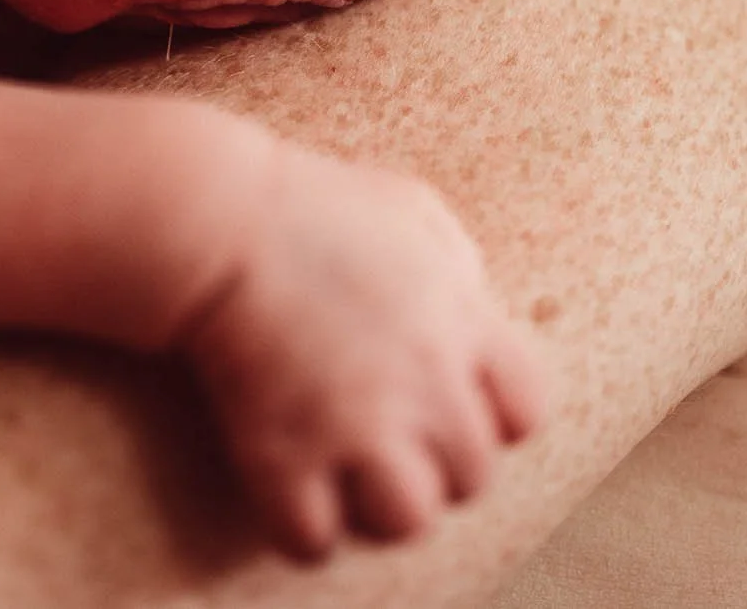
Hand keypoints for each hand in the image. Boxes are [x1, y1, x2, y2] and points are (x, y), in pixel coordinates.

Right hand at [179, 146, 541, 559]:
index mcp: (461, 323)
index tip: (450, 402)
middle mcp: (424, 386)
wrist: (221, 220)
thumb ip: (457, 264)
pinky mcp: (283, 455)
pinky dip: (303, 529)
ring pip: (407, 521)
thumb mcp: (411, 210)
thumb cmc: (313, 205)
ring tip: (347, 476)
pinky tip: (290, 490)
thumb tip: (471, 303)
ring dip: (379, 507)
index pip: (525, 412)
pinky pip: (313, 539)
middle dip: (435, 465)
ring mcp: (355, 427)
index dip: (491, 417)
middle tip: (390, 440)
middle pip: (472, 477)